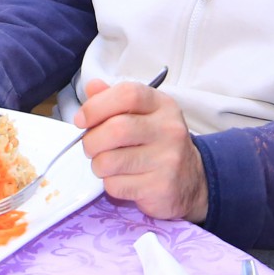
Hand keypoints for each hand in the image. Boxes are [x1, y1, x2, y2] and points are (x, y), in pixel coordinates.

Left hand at [77, 78, 207, 221]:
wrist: (191, 181)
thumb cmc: (158, 143)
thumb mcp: (143, 114)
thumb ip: (115, 100)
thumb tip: (92, 87)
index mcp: (162, 105)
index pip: (127, 95)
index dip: (96, 106)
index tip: (82, 119)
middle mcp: (169, 129)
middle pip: (116, 129)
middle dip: (91, 141)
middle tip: (90, 147)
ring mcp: (167, 160)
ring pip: (109, 161)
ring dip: (98, 165)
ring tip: (107, 165)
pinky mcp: (160, 187)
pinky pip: (116, 185)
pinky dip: (110, 185)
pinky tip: (122, 180)